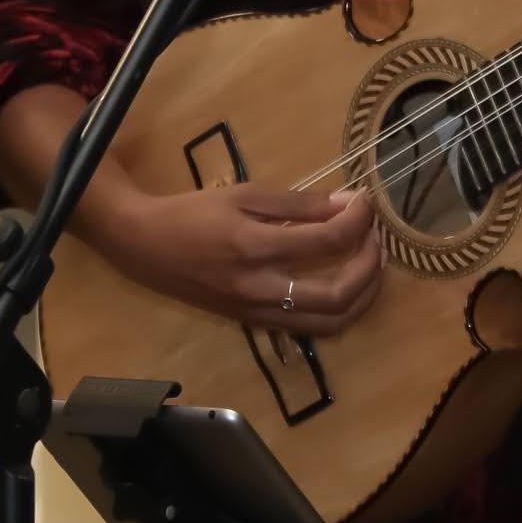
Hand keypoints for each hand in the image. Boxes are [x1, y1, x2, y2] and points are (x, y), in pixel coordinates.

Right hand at [87, 182, 382, 339]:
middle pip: (338, 294)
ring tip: (372, 263)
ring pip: (330, 321)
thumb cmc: (193, 213)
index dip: (358, 219)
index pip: (328, 239)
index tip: (364, 202)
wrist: (144, 245)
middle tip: (377, 236)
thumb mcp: (245, 195)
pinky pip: (310, 327)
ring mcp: (258, 312)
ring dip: (363, 295)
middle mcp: (260, 288)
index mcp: (255, 247)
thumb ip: (299, 203)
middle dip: (371, 265)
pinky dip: (339, 311)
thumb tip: (347, 204)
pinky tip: (346, 285)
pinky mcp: (255, 323)